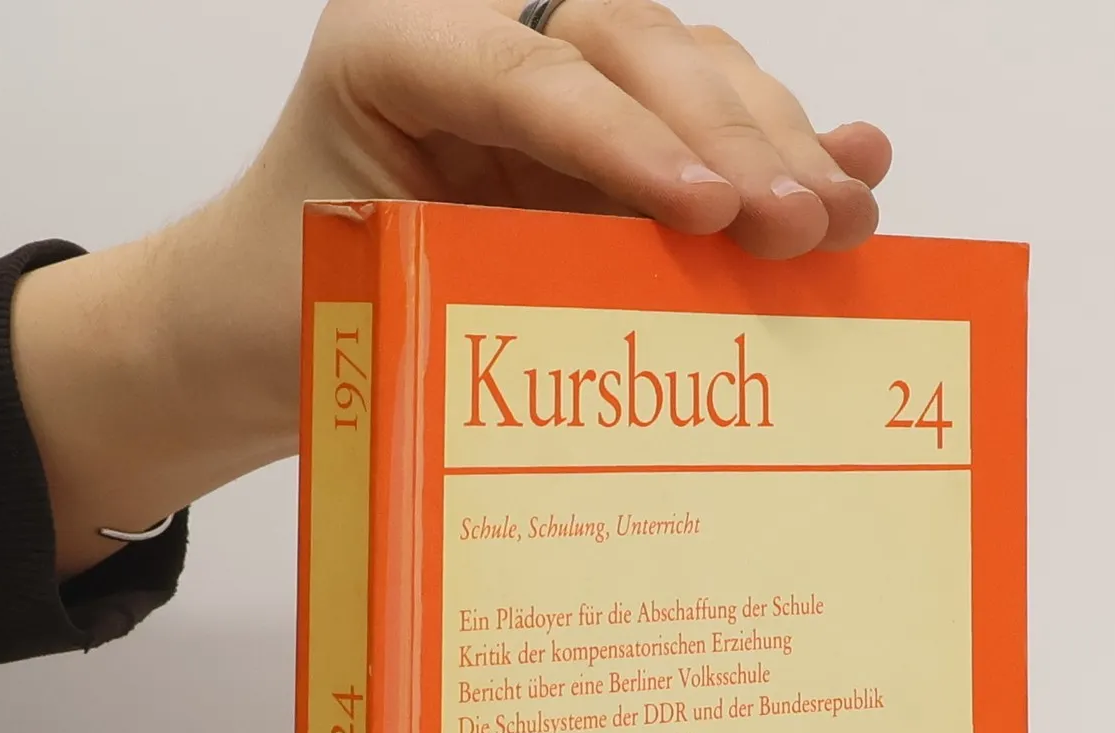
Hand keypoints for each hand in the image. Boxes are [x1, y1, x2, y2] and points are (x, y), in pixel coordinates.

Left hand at [13, 1, 891, 575]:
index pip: (530, 75)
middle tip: (798, 221)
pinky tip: (856, 158)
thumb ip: (493, 277)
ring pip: (683, 70)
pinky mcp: (597, 122)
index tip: (707, 209)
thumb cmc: (295, 308)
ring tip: (842, 213)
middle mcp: (479, 29)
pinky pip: (698, 115)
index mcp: (395, 44)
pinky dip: (777, 142)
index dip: (629, 139)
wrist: (258, 321)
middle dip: (727, 135)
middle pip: (628, 49)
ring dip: (773, 142)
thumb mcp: (376, 296)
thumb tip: (649, 318)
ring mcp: (547, 68)